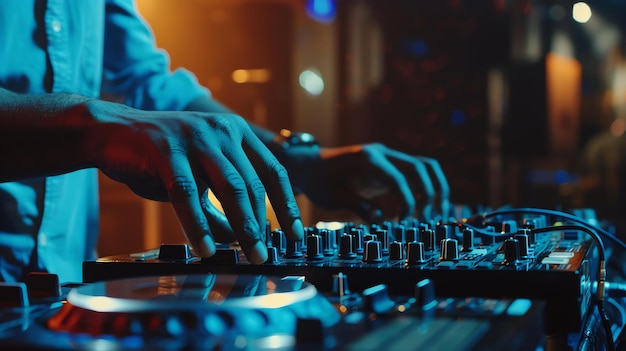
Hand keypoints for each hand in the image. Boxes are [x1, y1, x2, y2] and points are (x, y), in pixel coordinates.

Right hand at [89, 102, 302, 262]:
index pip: (272, 170)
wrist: (112, 133)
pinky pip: (187, 193)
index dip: (286, 204)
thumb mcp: (199, 181)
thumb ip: (220, 207)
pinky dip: (198, 224)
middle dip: (262, 224)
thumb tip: (242, 240)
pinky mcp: (166, 148)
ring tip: (250, 255)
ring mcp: (195, 136)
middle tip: (266, 255)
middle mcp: (221, 130)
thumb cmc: (161, 158)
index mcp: (236, 132)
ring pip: (227, 187)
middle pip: (251, 183)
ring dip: (242, 226)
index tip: (295, 234)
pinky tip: (205, 249)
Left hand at [294, 143, 449, 220]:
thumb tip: (380, 220)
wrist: (308, 165)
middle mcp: (382, 153)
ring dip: (435, 189)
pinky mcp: (389, 167)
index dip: (407, 202)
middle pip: (421, 168)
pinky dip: (426, 189)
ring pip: (424, 167)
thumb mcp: (332, 197)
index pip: (399, 179)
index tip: (405, 223)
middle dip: (430, 194)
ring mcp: (388, 158)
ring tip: (438, 214)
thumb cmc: (318, 180)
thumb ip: (357, 205)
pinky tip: (427, 210)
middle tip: (427, 221)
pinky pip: (416, 174)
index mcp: (367, 158)